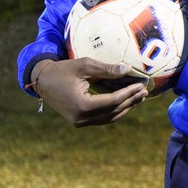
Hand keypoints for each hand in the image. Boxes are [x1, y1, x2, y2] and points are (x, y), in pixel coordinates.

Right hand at [32, 58, 148, 126]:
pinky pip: (103, 118)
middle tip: (145, 91)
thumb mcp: (85, 65)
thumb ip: (107, 69)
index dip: (129, 93)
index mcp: (82, 105)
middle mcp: (81, 117)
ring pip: (110, 117)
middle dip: (131, 101)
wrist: (42, 81)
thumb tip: (128, 69)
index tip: (142, 85)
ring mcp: (80, 122)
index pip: (113, 101)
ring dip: (127, 107)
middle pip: (114, 111)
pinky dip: (116, 111)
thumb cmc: (63, 70)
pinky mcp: (80, 121)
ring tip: (140, 97)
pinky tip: (127, 103)